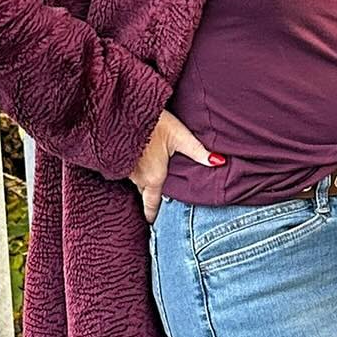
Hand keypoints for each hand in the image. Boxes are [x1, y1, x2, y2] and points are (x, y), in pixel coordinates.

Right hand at [130, 108, 220, 223]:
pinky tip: (139, 162)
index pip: (151, 204)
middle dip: (150, 199)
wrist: (123, 112)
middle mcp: (138, 178)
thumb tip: (219, 162)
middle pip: (145, 194)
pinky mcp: (117, 160)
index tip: (153, 224)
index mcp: (154, 178)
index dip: (152, 215)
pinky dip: (134, 171)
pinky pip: (127, 172)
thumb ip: (198, 151)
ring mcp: (126, 170)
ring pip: (136, 182)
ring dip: (143, 183)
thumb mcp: (180, 136)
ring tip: (151, 179)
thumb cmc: (154, 123)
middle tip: (157, 202)